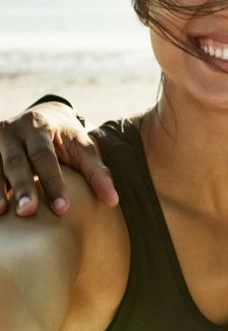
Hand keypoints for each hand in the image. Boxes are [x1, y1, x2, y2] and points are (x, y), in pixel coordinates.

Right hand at [0, 102, 118, 216]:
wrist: (43, 116)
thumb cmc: (66, 138)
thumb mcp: (83, 148)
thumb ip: (97, 172)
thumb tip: (113, 201)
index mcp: (39, 124)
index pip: (45, 156)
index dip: (53, 182)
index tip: (63, 209)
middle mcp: (12, 129)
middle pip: (16, 162)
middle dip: (24, 187)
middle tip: (29, 213)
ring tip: (2, 215)